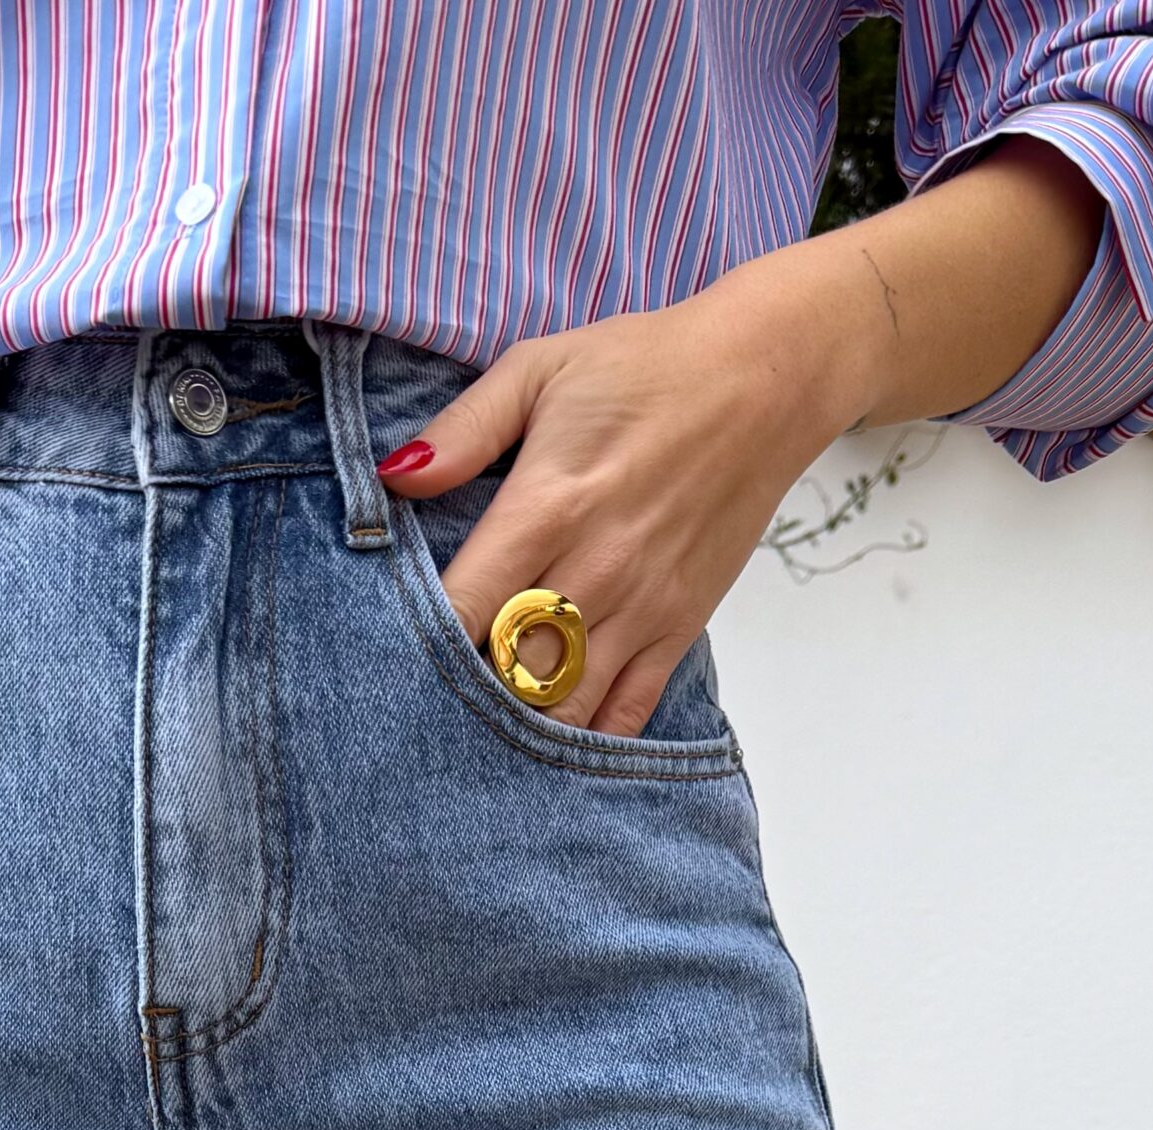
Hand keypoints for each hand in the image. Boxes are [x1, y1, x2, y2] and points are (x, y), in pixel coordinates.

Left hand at [374, 270, 870, 738]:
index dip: (419, 640)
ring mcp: (641, 608)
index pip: (463, 606)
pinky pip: (628, 712)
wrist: (762, 382)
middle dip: (461, 693)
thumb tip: (393, 479)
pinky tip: (550, 736)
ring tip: (479, 728)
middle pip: (509, 670)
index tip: (390, 649)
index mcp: (547, 506)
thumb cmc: (645, 369)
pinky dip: (588, 737)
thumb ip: (464, 430)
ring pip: (565, 705)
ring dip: (520, 724)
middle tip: (425, 700)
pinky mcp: (679, 628)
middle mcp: (594, 571)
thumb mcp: (539, 368)